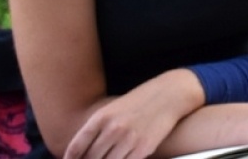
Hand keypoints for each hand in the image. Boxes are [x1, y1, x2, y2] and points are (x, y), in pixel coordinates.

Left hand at [62, 72, 198, 158]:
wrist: (170, 94)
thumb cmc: (140, 101)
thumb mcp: (115, 108)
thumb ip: (98, 128)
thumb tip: (83, 152)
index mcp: (102, 117)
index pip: (77, 146)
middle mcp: (113, 129)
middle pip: (91, 158)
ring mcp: (128, 139)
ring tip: (108, 158)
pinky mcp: (143, 148)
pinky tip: (122, 158)